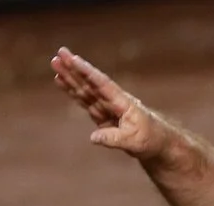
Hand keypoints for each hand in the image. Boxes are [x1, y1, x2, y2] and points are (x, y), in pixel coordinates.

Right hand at [52, 48, 172, 161]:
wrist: (159, 144)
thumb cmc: (151, 140)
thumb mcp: (135, 142)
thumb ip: (114, 139)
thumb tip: (93, 138)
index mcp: (123, 103)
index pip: (103, 84)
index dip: (88, 73)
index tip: (74, 59)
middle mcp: (113, 101)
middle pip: (90, 83)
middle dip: (75, 69)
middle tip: (60, 52)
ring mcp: (106, 106)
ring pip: (84, 89)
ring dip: (69, 77)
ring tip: (54, 62)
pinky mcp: (102, 115)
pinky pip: (84, 100)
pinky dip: (71, 91)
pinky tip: (60, 80)